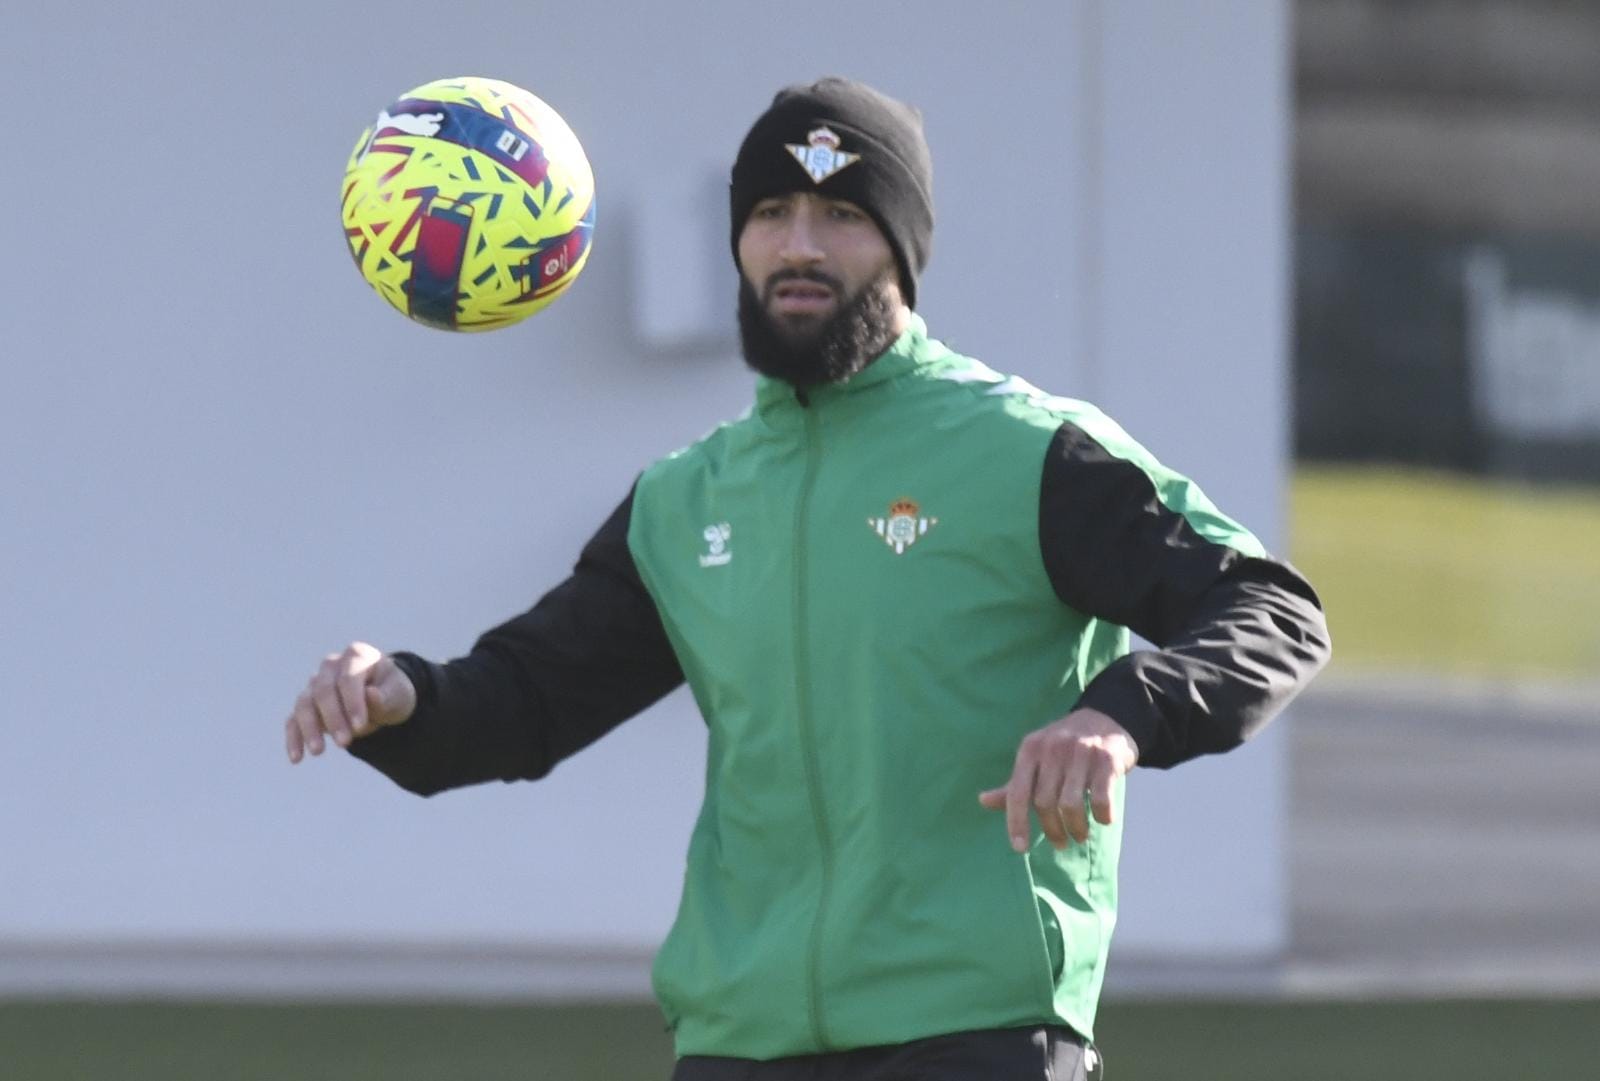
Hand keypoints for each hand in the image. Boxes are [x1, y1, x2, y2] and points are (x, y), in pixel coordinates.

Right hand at [285, 642, 415, 763]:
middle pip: (323, 690)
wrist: (385, 698)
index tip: (360, 726)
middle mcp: (331, 666)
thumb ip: (384, 696)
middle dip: (333, 718)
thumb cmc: (392, 692)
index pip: (348, 678)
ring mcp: (316, 684)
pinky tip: (297, 758)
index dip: (352, 702)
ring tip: (318, 751)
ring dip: (309, 728)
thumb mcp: (397, 694)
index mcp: (356, 655)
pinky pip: (294, 720)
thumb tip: (370, 694)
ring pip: (304, 704)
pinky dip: (294, 738)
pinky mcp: (307, 705)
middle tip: (344, 743)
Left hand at [979, 708, 1137, 851]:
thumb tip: (982, 801)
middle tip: (1061, 844)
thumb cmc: (1065, 747)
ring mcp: (1081, 752)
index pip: (1017, 792)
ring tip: (1080, 835)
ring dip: (1076, 828)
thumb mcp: (1036, 758)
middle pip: (1044, 803)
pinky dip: (1102, 816)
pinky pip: (1100, 799)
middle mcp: (1052, 748)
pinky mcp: (1107, 759)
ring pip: (1070, 804)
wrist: (1106, 718)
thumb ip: (1015, 783)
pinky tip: (1104, 819)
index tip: (1020, 848)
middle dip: (1052, 830)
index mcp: (1030, 749)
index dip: (1016, 823)